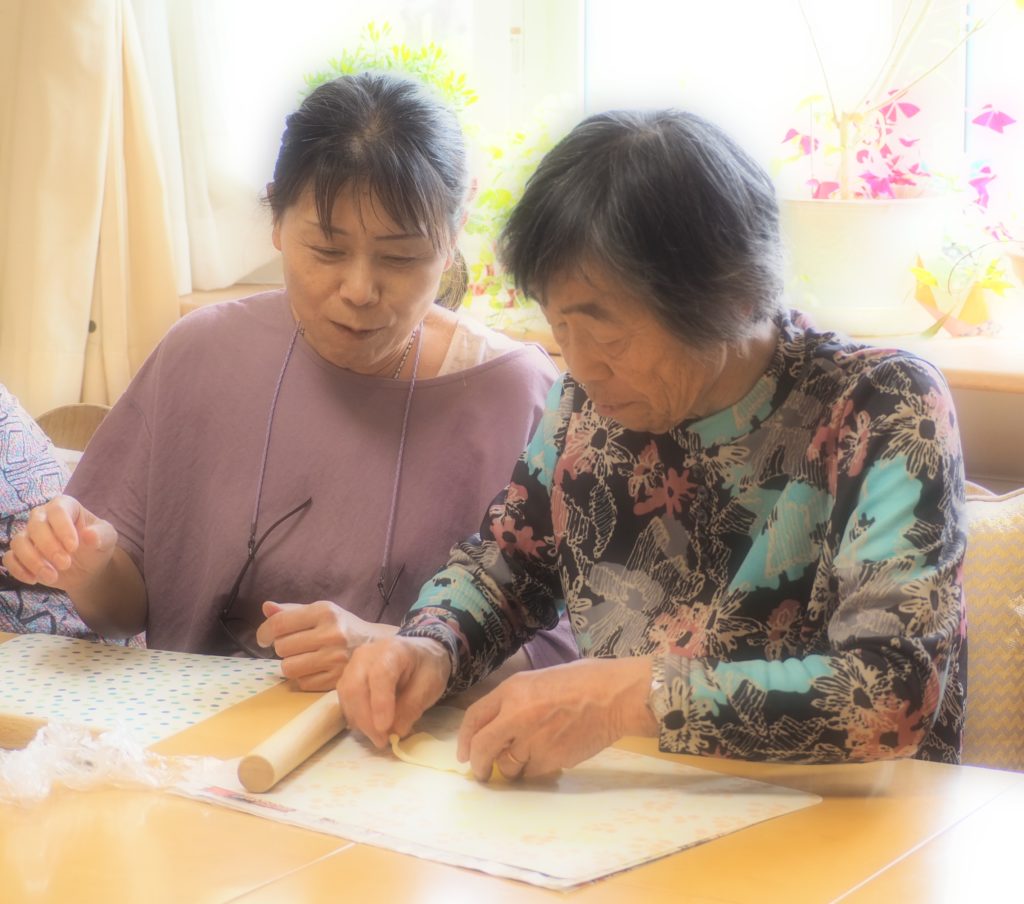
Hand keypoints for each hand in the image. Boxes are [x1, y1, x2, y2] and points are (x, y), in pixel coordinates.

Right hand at [2, 495, 117, 592]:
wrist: (87, 569)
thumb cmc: (96, 547)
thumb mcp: (107, 539)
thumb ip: (101, 535)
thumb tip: (89, 535)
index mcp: (65, 506)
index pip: (57, 510)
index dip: (63, 528)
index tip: (74, 547)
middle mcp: (43, 516)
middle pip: (35, 525)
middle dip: (49, 547)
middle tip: (66, 564)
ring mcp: (29, 535)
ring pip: (18, 542)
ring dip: (33, 561)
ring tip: (52, 576)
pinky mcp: (20, 554)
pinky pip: (9, 558)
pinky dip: (19, 570)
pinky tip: (35, 580)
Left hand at [255, 600, 397, 691]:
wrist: (377, 646)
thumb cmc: (342, 626)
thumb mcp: (321, 611)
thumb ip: (291, 610)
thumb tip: (266, 607)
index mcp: (325, 612)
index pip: (279, 623)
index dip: (264, 632)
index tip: (264, 638)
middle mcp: (331, 634)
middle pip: (281, 647)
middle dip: (283, 647)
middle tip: (295, 646)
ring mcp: (335, 658)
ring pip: (288, 668)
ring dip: (291, 664)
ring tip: (303, 658)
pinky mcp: (337, 679)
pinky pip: (302, 683)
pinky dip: (304, 677)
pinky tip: (314, 669)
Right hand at [338, 636, 451, 747]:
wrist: (418, 654)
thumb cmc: (425, 668)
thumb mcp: (429, 685)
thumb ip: (412, 707)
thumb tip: (394, 731)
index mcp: (393, 650)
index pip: (380, 675)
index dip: (380, 703)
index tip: (384, 729)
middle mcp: (367, 654)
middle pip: (356, 686)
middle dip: (366, 719)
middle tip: (381, 741)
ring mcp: (353, 665)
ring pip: (347, 695)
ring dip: (360, 721)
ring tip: (378, 738)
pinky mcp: (348, 678)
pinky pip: (345, 700)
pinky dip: (356, 717)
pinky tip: (369, 728)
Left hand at [457, 657, 657, 780]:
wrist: (615, 696)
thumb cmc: (583, 680)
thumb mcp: (540, 679)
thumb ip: (516, 701)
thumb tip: (499, 726)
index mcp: (513, 690)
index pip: (475, 717)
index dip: (465, 739)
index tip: (465, 754)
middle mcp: (517, 715)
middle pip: (484, 747)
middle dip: (479, 764)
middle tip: (482, 772)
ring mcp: (534, 739)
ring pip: (509, 765)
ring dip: (512, 767)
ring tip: (527, 757)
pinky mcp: (551, 759)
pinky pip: (533, 772)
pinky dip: (536, 769)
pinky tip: (550, 754)